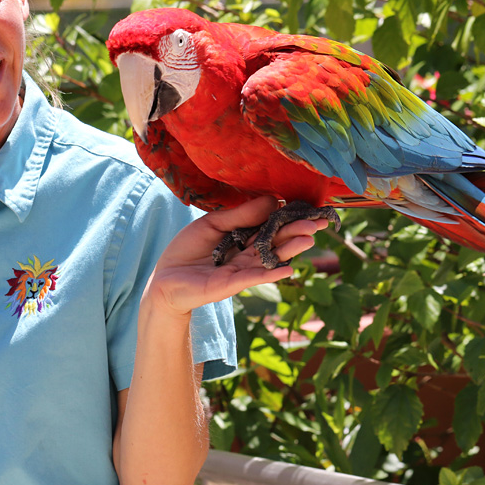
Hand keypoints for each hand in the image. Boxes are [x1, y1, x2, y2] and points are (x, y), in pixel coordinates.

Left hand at [143, 197, 328, 317]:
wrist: (165, 278)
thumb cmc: (186, 249)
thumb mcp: (213, 223)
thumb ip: (241, 214)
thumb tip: (272, 199)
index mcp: (244, 237)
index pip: (270, 225)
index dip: (289, 217)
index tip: (309, 208)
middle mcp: (248, 254)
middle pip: (276, 241)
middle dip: (298, 231)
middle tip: (320, 222)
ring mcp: (242, 270)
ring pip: (270, 258)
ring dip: (291, 249)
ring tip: (309, 239)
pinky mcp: (232, 284)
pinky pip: (255, 277)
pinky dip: (272, 273)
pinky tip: (290, 268)